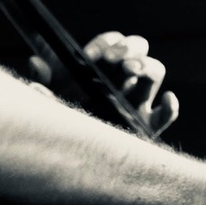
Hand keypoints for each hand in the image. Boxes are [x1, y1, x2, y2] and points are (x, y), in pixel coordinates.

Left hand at [27, 31, 178, 135]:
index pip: (111, 43)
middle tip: (114, 59)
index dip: (105, 43)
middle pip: (139, 48)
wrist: (75, 162)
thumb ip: (43, 82)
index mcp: (101, 68)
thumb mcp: (49, 102)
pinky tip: (166, 100)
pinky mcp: (149, 126)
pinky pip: (167, 114)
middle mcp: (123, 80)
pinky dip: (170, 106)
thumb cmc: (62, 124)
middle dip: (130, 47)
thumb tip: (35, 62)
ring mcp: (138, 102)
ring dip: (148, 66)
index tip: (91, 56)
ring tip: (132, 71)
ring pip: (156, 72)